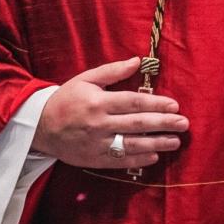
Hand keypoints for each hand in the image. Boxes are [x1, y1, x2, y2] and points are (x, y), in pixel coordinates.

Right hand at [33, 57, 187, 169]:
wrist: (40, 127)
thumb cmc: (66, 99)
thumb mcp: (86, 79)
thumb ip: (112, 71)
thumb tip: (137, 61)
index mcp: (99, 102)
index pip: (134, 102)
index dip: (156, 104)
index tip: (175, 106)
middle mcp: (100, 124)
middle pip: (138, 124)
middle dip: (164, 124)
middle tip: (184, 124)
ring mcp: (97, 144)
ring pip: (132, 145)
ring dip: (157, 143)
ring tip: (175, 142)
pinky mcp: (94, 159)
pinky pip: (120, 161)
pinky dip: (138, 160)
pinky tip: (154, 156)